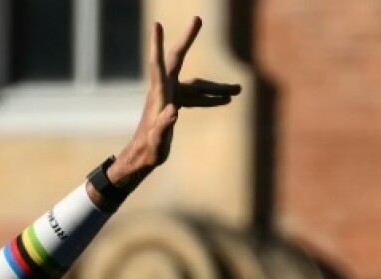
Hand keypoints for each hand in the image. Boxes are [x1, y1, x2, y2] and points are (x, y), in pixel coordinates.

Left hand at [98, 17, 240, 198]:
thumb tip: (174, 111)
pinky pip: (196, 98)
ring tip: (239, 90)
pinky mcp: (175, 104)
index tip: (157, 24)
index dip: (157, 44)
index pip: (159, 63)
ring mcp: (170, 96)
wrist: (142, 158)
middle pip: (178, 59)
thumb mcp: (156, 140)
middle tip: (198, 18)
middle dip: (189, 39)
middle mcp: (164, 90)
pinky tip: (227, 101)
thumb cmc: (148, 150)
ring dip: (216, 88)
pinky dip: (210, 99)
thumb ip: (163, 126)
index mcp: (158, 94)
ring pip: (196, 86)